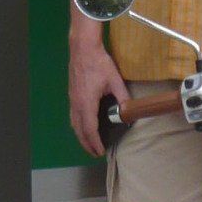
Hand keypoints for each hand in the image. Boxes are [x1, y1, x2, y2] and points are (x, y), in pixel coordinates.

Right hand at [68, 38, 127, 157]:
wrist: (83, 48)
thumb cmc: (99, 63)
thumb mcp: (115, 80)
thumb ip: (123, 97)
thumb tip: (129, 111)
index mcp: (87, 103)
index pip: (90, 129)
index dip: (95, 142)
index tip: (100, 151)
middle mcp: (76, 104)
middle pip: (79, 130)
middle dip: (87, 143)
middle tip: (95, 153)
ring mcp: (72, 99)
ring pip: (74, 123)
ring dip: (81, 135)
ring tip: (89, 143)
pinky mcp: (72, 94)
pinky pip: (72, 115)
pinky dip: (77, 125)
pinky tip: (83, 125)